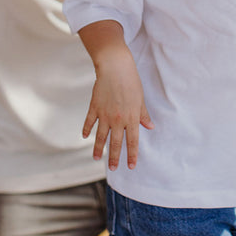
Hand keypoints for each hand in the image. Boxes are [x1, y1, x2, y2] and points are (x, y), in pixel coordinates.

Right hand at [83, 47, 153, 170]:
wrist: (115, 67)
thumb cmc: (131, 81)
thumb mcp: (140, 99)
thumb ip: (143, 114)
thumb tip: (150, 127)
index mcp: (131, 118)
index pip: (132, 141)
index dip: (131, 155)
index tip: (130, 166)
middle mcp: (118, 119)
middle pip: (115, 143)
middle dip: (114, 157)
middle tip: (113, 168)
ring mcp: (105, 114)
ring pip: (101, 136)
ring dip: (98, 148)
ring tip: (96, 158)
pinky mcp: (95, 107)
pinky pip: (89, 121)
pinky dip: (87, 129)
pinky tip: (85, 136)